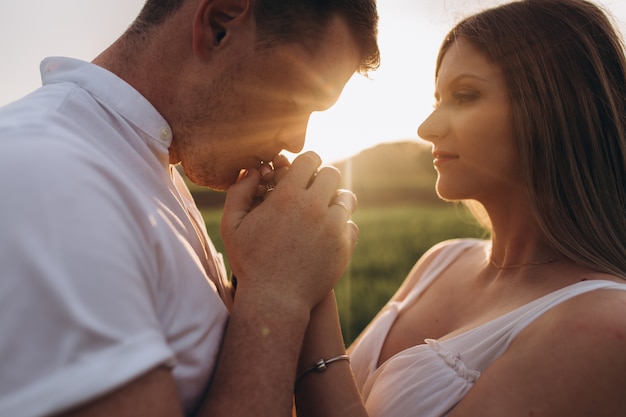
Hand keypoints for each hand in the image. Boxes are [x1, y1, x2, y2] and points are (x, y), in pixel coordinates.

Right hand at [221, 151, 358, 312]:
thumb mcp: (232, 225)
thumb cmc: (249, 263)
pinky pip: (351, 225)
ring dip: (335, 200)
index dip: (307, 162)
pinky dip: (342, 227)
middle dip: (322, 178)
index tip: (303, 170)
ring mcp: (332, 227)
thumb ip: (239, 192)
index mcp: (287, 197)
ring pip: (347, 198)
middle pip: (332, 174)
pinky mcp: (344, 247)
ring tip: (323, 210)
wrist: (275, 301)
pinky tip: (328, 234)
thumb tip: (254, 170)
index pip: (309, 159)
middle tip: (313, 189)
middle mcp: (314, 208)